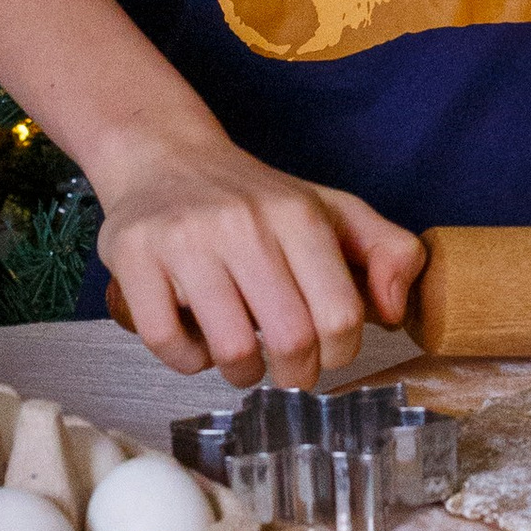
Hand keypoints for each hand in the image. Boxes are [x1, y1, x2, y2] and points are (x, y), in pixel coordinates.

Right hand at [100, 134, 419, 385]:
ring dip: (242, 373)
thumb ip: (388, 251)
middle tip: (288, 367)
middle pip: (291, 340)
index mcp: (297, 214)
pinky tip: (197, 340)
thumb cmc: (254, 201)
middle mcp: (243, 223)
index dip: (340, 352)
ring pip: (231, 350)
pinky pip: (168, 343)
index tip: (326, 351)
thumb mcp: (331, 210)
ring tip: (242, 356)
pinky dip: (187, 360)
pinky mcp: (134, 257)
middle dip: (296, 373)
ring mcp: (185, 240)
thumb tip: (396, 311)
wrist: (164, 157)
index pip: (341, 314)